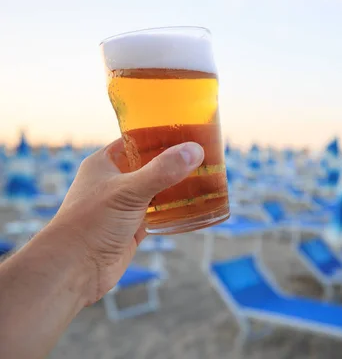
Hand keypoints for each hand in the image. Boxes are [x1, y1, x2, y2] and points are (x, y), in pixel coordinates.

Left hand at [48, 138, 203, 305]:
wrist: (75, 270)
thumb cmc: (90, 224)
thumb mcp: (128, 191)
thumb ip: (162, 171)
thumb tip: (195, 150)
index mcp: (105, 163)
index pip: (137, 140)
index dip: (160, 134)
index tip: (188, 131)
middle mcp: (115, 181)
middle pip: (151, 164)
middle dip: (175, 161)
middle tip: (204, 154)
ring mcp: (125, 205)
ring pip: (157, 188)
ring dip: (178, 185)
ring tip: (206, 176)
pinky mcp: (133, 227)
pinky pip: (160, 212)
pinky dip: (176, 208)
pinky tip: (195, 204)